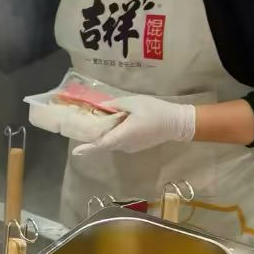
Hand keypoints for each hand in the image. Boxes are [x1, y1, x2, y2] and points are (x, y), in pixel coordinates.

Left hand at [71, 95, 196, 155]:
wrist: (176, 123)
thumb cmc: (155, 111)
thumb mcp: (134, 102)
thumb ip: (115, 105)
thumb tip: (101, 107)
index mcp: (124, 134)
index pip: (102, 144)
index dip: (88, 148)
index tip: (76, 152)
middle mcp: (125, 144)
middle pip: (104, 144)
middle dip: (92, 140)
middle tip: (81, 132)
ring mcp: (131, 147)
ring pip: (112, 144)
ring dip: (103, 138)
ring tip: (94, 126)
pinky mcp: (136, 146)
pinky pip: (119, 143)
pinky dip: (112, 137)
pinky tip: (111, 127)